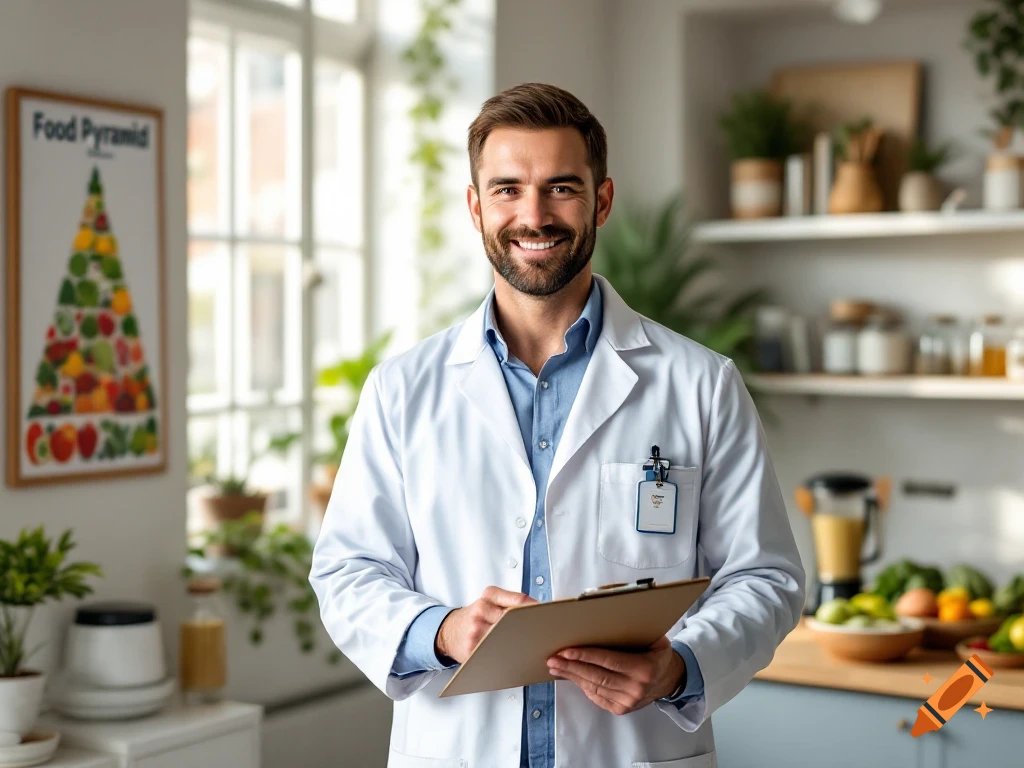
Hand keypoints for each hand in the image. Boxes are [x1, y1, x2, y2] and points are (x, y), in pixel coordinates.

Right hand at [436, 586, 536, 663]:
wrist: (448, 631)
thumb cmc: (475, 617)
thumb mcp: (488, 601)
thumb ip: (510, 602)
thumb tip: (538, 609)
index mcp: (488, 596)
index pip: (518, 600)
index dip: (535, 609)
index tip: (548, 615)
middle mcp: (481, 611)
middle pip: (513, 619)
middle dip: (529, 627)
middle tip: (544, 633)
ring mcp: (476, 631)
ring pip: (505, 638)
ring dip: (520, 643)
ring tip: (533, 646)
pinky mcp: (471, 650)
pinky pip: (494, 654)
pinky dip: (507, 656)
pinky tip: (515, 657)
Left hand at [546, 635, 685, 715]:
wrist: (669, 680)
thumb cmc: (657, 654)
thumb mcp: (656, 639)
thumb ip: (637, 629)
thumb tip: (611, 612)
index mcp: (645, 668)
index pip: (609, 661)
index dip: (586, 655)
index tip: (566, 650)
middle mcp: (636, 688)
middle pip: (597, 676)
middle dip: (572, 666)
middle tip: (553, 658)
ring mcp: (628, 702)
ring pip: (594, 687)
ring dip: (572, 676)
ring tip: (556, 666)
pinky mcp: (621, 709)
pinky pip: (596, 696)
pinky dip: (582, 685)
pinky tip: (570, 676)